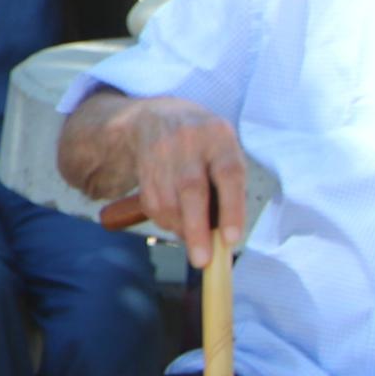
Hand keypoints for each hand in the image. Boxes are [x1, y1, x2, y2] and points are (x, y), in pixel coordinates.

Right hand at [108, 96, 248, 262]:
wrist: (158, 115)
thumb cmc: (205, 145)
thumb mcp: (224, 151)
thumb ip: (228, 188)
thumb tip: (224, 237)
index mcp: (219, 136)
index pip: (229, 174)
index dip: (231, 209)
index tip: (231, 240)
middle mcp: (189, 141)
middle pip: (191, 188)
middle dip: (196, 228)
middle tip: (202, 260)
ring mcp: (162, 152)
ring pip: (168, 200)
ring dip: (181, 228)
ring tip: (194, 240)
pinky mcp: (143, 165)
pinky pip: (152, 204)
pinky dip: (166, 221)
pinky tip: (176, 221)